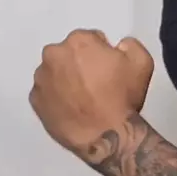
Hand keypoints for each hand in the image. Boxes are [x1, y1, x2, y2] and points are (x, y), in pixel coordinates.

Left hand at [29, 29, 153, 158]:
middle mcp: (54, 55)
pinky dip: (55, 97)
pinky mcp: (34, 101)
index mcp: (78, 41)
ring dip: (65, 79)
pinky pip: (46, 93)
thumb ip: (129, 44)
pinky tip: (71, 109)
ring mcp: (41, 79)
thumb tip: (117, 47)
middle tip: (95, 84)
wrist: (106, 136)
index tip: (108, 70)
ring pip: (54, 72)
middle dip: (79, 64)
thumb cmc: (123, 98)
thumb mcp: (142, 62)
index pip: (89, 39)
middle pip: (68, 54)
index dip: (101, 54)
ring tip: (82, 99)